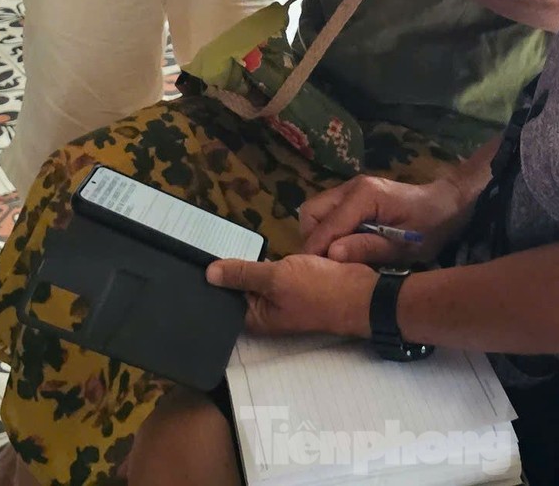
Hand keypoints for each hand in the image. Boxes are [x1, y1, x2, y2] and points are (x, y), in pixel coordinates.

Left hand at [206, 254, 375, 337]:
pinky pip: (277, 272)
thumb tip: (209, 273)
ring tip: (229, 240)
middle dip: (233, 268)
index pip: (225, 300)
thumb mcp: (276, 278)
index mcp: (257, 318)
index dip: (213, 281)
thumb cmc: (319, 291)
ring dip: (254, 261)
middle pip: (241, 288)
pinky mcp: (297, 287)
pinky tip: (262, 245)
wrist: (361, 293)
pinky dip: (272, 261)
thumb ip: (243, 273)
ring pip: (259, 277)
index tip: (197, 260)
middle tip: (209, 243)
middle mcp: (267, 312)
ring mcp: (282, 299)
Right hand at [299, 173, 473, 264]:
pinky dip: (329, 231)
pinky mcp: (353, 196)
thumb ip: (368, 248)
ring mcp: (351, 189)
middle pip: (311, 213)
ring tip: (335, 261)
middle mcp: (351, 187)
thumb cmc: (430, 227)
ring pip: (316, 212)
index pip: (326, 226)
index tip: (314, 278)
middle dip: (313, 241)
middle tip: (326, 267)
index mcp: (364, 196)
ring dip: (319, 236)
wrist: (447, 205)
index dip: (316, 252)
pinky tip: (345, 249)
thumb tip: (331, 255)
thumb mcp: (404, 246)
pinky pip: (329, 213)